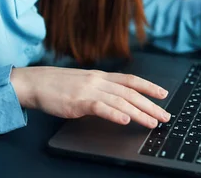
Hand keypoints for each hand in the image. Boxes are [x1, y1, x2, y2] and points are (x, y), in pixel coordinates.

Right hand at [10, 66, 170, 127]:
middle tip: (165, 116)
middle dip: (151, 105)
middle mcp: (99, 81)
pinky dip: (115, 114)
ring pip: (120, 101)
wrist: (35, 83)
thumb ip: (101, 89)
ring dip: (139, 113)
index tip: (164, 94)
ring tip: (152, 122)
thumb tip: (118, 99)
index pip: (131, 80)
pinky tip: (125, 120)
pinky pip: (101, 107)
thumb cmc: (57, 85)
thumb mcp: (84, 82)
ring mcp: (89, 90)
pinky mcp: (78, 102)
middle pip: (131, 93)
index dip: (149, 86)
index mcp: (101, 76)